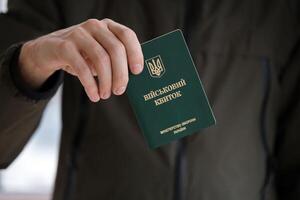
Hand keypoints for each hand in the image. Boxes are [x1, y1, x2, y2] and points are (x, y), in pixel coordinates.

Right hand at [19, 18, 143, 101]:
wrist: (48, 51)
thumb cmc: (82, 55)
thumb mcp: (100, 54)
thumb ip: (114, 61)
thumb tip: (128, 81)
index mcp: (108, 26)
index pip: (127, 35)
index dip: (135, 53)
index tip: (137, 72)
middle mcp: (95, 26)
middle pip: (116, 49)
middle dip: (121, 74)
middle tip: (120, 91)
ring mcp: (79, 34)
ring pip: (101, 59)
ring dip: (106, 81)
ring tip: (106, 95)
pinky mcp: (64, 46)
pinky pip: (82, 68)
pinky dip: (90, 85)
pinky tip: (94, 96)